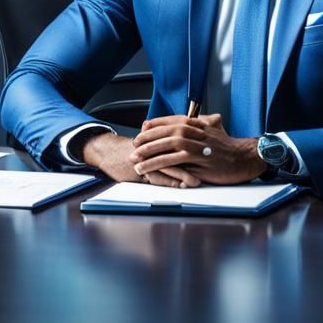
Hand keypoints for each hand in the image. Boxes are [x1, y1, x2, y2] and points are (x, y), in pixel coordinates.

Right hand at [78, 132, 198, 187]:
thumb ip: (172, 139)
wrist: (110, 153)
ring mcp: (147, 158)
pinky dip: (169, 181)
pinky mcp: (140, 170)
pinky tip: (179, 185)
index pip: (182, 138)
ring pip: (168, 164)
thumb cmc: (136, 148)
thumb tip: (195, 137)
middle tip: (209, 168)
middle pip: (177, 150)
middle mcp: (155, 145)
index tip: (211, 152)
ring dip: (183, 174)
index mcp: (160, 136)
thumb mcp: (154, 141)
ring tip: (196, 181)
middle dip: (194, 160)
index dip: (197, 145)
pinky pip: (156, 176)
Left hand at [131, 113, 266, 185]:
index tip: (142, 129)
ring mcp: (197, 145)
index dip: (155, 124)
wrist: (244, 159)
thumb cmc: (228, 147)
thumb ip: (200, 124)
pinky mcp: (199, 160)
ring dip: (148, 151)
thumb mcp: (213, 130)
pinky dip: (158, 163)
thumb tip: (190, 120)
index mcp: (198, 124)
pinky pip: (174, 161)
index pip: (171, 119)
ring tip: (134, 159)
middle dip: (147, 138)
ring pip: (168, 144)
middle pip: (166, 131)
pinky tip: (147, 169)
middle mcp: (196, 131)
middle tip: (133, 145)